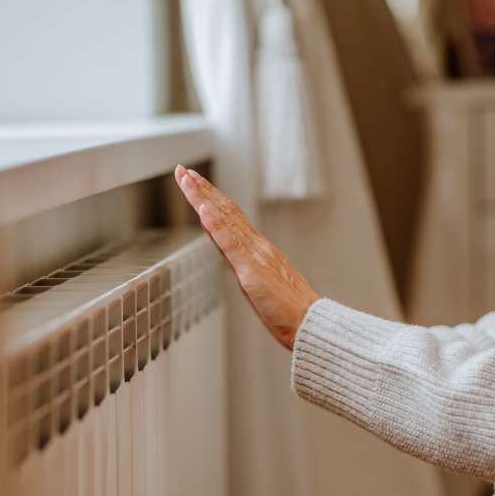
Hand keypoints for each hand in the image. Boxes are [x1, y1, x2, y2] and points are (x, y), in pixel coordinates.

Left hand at [174, 165, 319, 349]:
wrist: (310, 324)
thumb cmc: (290, 311)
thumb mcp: (264, 284)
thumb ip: (249, 268)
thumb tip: (235, 260)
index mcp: (259, 250)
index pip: (231, 217)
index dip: (212, 198)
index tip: (196, 183)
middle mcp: (258, 247)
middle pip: (226, 211)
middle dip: (202, 190)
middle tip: (184, 171)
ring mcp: (255, 257)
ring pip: (226, 220)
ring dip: (204, 199)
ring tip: (188, 180)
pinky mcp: (253, 272)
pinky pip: (231, 244)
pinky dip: (216, 225)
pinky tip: (204, 210)